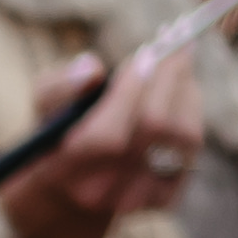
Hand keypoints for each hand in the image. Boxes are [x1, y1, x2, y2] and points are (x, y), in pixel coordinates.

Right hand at [0, 44, 204, 237]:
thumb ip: (59, 87)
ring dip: (186, 89)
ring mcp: (138, 197)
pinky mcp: (166, 198)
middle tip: (176, 39)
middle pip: (154, 130)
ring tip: (178, 59)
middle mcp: (104, 191)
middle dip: (169, 77)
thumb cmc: (58, 134)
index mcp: (65, 170)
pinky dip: (192, 110)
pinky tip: (181, 89)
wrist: (72, 192)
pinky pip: (192, 147)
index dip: (132, 89)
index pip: (107, 136)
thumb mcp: (45, 108)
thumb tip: (91, 68)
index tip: (146, 51)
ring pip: (182, 137)